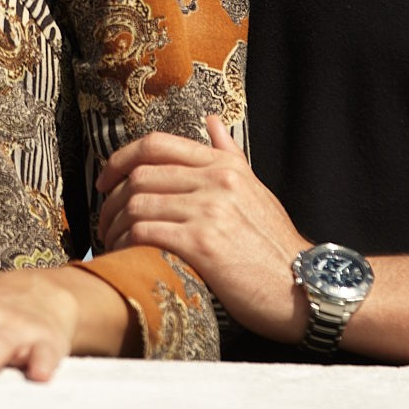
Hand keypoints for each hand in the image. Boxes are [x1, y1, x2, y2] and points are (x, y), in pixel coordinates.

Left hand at [97, 115, 312, 342]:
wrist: (304, 286)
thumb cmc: (275, 244)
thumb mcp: (256, 189)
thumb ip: (229, 154)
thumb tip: (211, 121)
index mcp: (224, 165)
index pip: (156, 144)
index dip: (120, 159)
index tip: (105, 181)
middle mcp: (216, 181)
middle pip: (139, 175)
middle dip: (111, 199)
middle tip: (104, 221)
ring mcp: (210, 211)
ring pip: (137, 204)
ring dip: (114, 225)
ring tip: (111, 242)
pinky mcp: (203, 245)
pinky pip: (145, 234)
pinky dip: (125, 244)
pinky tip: (124, 256)